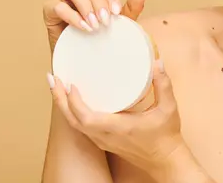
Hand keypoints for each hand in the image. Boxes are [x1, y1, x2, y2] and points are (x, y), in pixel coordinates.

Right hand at [42, 0, 151, 50]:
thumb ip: (132, 7)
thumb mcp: (120, 25)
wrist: (85, 64)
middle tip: (105, 20)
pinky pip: (56, 5)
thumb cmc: (102, 41)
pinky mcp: (49, 11)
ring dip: (85, 4)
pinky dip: (71, 15)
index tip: (116, 13)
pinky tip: (83, 28)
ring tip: (94, 24)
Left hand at [49, 59, 185, 179]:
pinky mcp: (104, 141)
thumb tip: (158, 62)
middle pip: (72, 120)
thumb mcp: (168, 108)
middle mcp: (105, 136)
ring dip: (63, 106)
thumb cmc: (166, 136)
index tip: (70, 84)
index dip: (74, 102)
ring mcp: (103, 141)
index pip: (86, 118)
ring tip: (58, 86)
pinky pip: (81, 127)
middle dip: (59, 99)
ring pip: (74, 125)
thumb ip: (163, 84)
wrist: (165, 160)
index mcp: (117, 128)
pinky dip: (72, 113)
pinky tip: (72, 101)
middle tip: (53, 77)